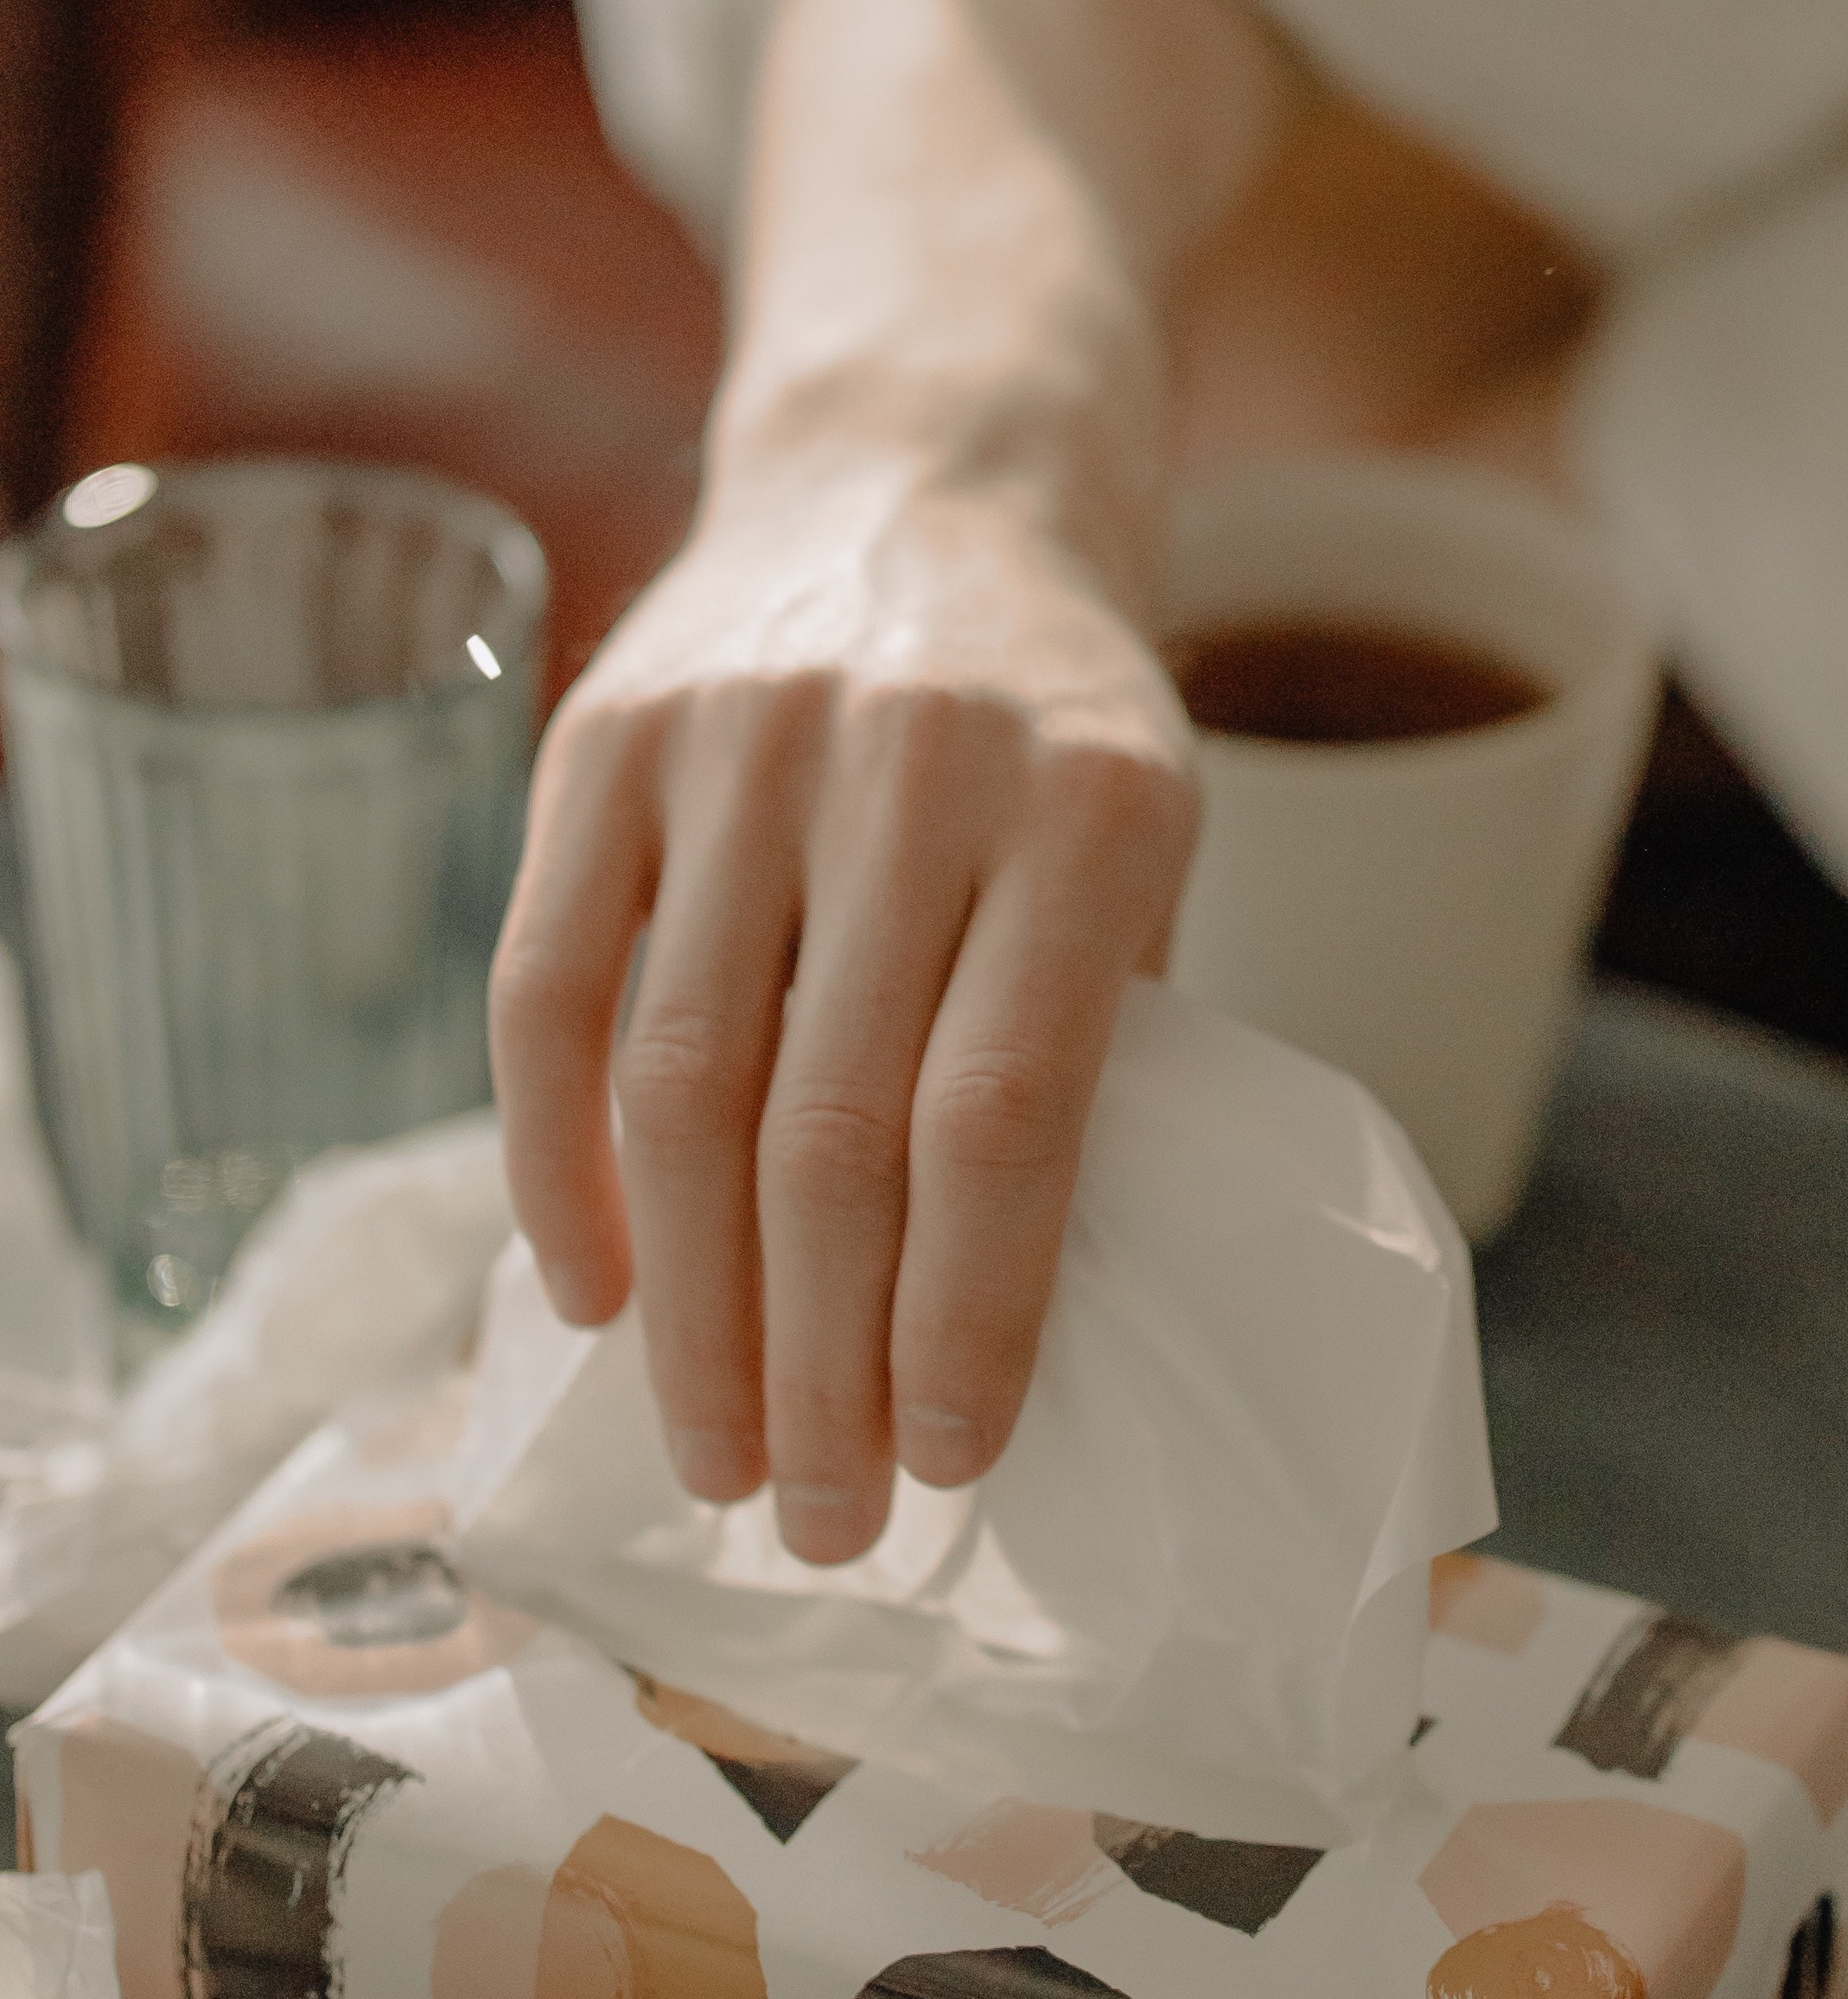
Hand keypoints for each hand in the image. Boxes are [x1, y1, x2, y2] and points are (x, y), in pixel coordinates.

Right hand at [488, 461, 1198, 1560]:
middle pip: (832, 1131)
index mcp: (1093, 800)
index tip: (951, 1466)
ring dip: (688, 1312)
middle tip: (822, 1516)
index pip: (1007, 1115)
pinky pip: (552, 993)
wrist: (923, 481)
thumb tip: (1003, 1332)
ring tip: (716, 1453)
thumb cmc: (1053, 721)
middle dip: (821, 1363)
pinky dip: (556, 1168)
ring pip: (680, 1088)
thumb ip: (1088, 1041)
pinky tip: (591, 1295)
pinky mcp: (607, 738)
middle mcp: (915, 760)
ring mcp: (746, 740)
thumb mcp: (1143, 844)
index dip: (968, 1315)